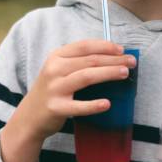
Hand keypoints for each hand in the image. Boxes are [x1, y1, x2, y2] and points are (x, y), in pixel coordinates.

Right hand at [19, 39, 135, 140]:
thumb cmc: (53, 90)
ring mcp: (54, 88)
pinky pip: (78, 106)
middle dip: (114, 59)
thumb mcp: (59, 70)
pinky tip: (107, 104)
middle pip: (90, 60)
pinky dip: (93, 105)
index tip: (122, 49)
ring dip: (108, 73)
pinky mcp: (56, 108)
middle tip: (132, 62)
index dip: (105, 46)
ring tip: (125, 73)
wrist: (30, 116)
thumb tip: (113, 56)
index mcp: (57, 56)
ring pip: (86, 77)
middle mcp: (54, 69)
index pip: (84, 46)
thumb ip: (79, 62)